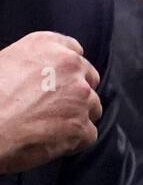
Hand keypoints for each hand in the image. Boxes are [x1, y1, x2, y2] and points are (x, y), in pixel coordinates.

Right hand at [0, 32, 101, 173]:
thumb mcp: (6, 61)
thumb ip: (34, 63)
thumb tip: (42, 74)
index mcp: (48, 46)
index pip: (74, 50)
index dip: (69, 68)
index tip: (62, 78)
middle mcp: (70, 67)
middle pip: (89, 79)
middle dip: (77, 91)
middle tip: (56, 104)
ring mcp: (81, 97)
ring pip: (92, 107)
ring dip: (78, 115)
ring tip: (49, 123)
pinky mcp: (83, 126)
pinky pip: (89, 133)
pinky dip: (75, 139)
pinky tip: (52, 138)